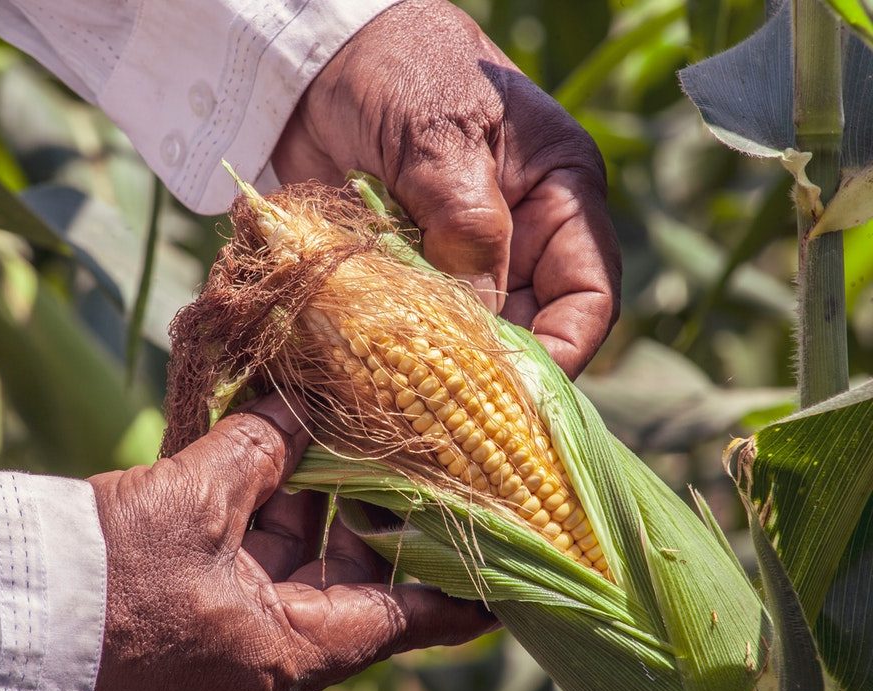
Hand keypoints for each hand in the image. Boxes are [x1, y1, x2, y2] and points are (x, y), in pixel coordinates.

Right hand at [86, 394, 495, 690]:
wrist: (6, 615)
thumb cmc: (109, 576)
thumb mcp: (197, 503)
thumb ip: (260, 450)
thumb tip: (299, 408)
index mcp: (291, 651)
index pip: (406, 621)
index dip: (459, 594)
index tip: (506, 573)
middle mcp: (270, 655)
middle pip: (353, 584)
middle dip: (375, 517)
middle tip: (414, 460)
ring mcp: (230, 637)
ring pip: (299, 565)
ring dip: (314, 504)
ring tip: (344, 437)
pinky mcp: (195, 614)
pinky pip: (251, 562)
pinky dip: (267, 514)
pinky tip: (278, 455)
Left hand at [273, 0, 620, 376]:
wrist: (312, 61)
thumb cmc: (397, 69)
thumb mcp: (439, 133)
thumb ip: (466, 221)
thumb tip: (479, 319)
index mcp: (559, 197)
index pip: (589, 297)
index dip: (563, 353)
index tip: (517, 394)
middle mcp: (520, 240)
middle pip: (528, 332)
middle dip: (493, 375)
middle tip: (448, 417)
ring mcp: (459, 262)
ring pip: (468, 340)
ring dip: (438, 371)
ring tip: (404, 400)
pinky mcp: (405, 276)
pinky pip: (413, 331)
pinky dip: (394, 355)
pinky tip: (370, 373)